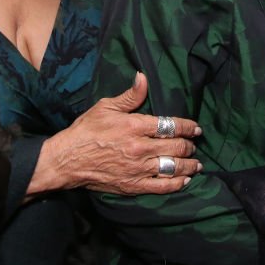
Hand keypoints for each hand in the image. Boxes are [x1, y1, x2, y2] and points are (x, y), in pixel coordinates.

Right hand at [28, 72, 202, 196]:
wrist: (67, 160)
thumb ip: (130, 96)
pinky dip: (175, 184)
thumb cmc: (86, 131)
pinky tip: (184, 181)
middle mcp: (140, 148)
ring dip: (188, 165)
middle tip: (195, 144)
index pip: (170, 125)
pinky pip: (160, 187)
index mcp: (135, 126)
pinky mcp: (132, 185)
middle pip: (175, 146)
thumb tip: (143, 77)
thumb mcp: (106, 107)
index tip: (196, 128)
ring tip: (196, 163)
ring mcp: (137, 169)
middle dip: (189, 145)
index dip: (187, 127)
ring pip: (172, 167)